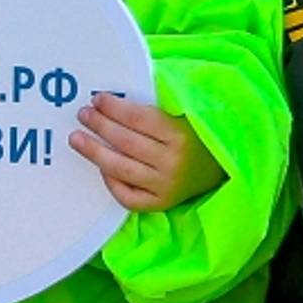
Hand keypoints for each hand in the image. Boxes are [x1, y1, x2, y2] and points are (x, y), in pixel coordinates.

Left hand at [73, 92, 221, 212]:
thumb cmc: (200, 135)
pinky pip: (128, 196)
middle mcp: (172, 162)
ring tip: (76, 138)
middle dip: (99, 125)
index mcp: (180, 135)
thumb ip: (156, 107)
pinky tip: (101, 167)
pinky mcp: (161, 203)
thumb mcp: (186, 114)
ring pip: (120, 168)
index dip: (114, 108)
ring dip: (94, 151)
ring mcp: (165, 186)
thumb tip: (114, 100)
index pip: (138, 118)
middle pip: (125, 142)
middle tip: (82, 114)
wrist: (225, 167)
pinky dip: (111, 182)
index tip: (97, 99)